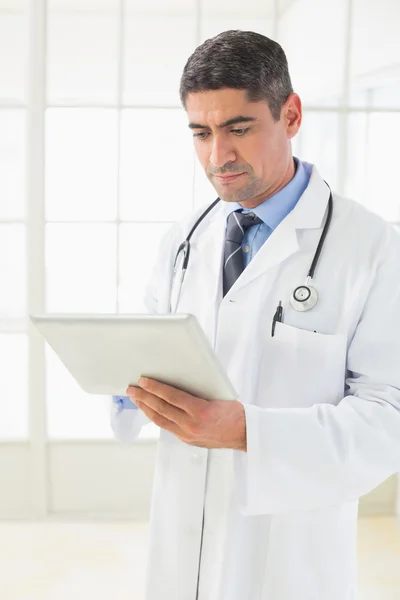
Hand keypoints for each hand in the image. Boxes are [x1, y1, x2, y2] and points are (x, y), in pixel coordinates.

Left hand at [126, 377, 246, 451]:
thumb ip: (196, 391)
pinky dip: (156, 417)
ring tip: (136, 399)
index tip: (143, 381)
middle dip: (144, 397)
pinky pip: (167, 426)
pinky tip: (150, 410)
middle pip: (161, 408)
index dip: (155, 388)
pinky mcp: (187, 439)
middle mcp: (191, 424)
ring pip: (160, 420)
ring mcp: (187, 434)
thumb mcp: (217, 395)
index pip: (171, 396)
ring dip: (146, 408)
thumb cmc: (235, 413)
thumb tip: (176, 381)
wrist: (244, 434)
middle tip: (132, 389)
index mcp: (200, 411)